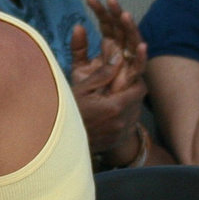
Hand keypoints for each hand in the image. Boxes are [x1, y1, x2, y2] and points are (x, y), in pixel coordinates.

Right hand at [69, 18, 147, 156]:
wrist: (58, 144)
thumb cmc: (66, 113)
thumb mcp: (81, 89)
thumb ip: (103, 73)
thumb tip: (119, 55)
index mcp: (115, 106)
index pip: (140, 87)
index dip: (136, 79)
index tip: (129, 74)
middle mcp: (121, 122)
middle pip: (139, 100)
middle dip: (132, 91)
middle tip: (119, 86)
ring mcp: (120, 133)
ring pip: (135, 113)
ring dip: (128, 104)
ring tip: (112, 100)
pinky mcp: (117, 141)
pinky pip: (128, 126)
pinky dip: (123, 118)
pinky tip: (108, 115)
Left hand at [85, 0, 147, 90]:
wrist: (96, 114)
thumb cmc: (90, 90)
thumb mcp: (80, 67)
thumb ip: (79, 48)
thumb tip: (78, 25)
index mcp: (109, 46)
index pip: (106, 24)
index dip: (100, 11)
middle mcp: (121, 51)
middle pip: (120, 28)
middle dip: (116, 13)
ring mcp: (128, 64)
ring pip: (132, 41)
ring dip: (130, 28)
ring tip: (125, 15)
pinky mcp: (133, 79)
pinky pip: (139, 66)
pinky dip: (141, 56)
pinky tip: (140, 45)